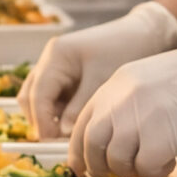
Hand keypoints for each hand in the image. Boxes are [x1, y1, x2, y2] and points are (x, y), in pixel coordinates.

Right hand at [22, 1, 176, 137]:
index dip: (42, 122)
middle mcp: (50, 60)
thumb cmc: (126, 50)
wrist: (146, 33)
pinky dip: (59, 113)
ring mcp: (56, 67)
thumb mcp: (102, 80)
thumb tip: (63, 134)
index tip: (51, 143)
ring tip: (68, 136)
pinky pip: (54, 98)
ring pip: (39, 99)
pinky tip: (75, 125)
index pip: (37, 95)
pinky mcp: (67, 75)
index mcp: (56, 56)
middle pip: (30, 97)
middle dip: (41, 121)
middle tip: (59, 143)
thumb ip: (79, 108)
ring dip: (49, 118)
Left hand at [68, 21, 176, 176]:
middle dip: (99, 167)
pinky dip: (156, 172)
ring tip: (153, 163)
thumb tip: (115, 142)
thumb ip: (128, 106)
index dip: (79, 152)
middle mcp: (120, 100)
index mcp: (115, 85)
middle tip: (115, 176)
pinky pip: (146, 168)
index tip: (84, 168)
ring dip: (132, 170)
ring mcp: (139, 117)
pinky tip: (172, 161)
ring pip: (116, 160)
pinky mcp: (161, 135)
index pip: (82, 124)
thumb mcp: (151, 81)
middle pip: (91, 144)